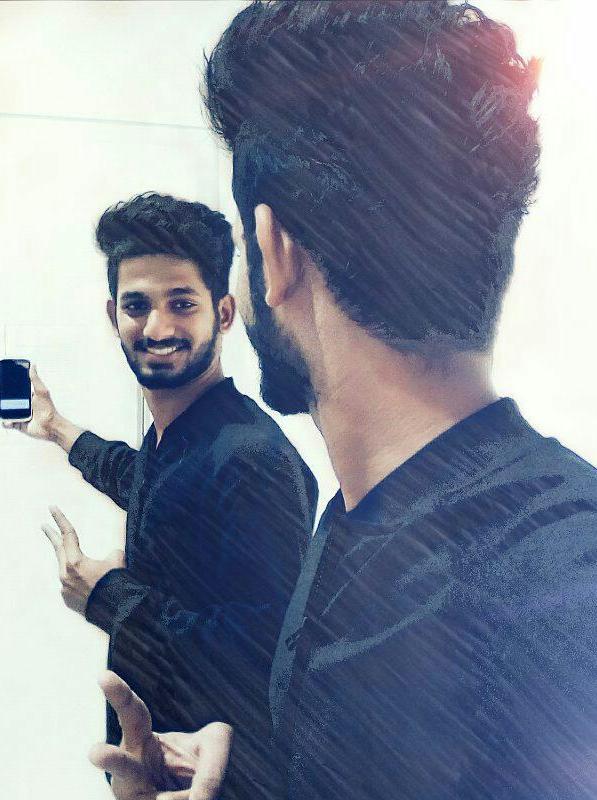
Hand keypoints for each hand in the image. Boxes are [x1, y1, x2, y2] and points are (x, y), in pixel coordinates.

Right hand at [2, 365, 83, 452]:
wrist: (50, 427)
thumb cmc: (48, 409)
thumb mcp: (41, 391)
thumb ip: (35, 379)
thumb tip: (33, 365)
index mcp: (28, 397)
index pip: (15, 391)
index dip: (8, 388)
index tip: (1, 384)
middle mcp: (23, 406)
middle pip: (8, 401)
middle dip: (2, 400)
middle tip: (1, 399)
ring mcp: (20, 415)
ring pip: (6, 412)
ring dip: (3, 411)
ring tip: (2, 409)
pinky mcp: (18, 425)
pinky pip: (7, 422)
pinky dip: (6, 422)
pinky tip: (8, 421)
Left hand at [42, 506, 124, 614]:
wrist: (117, 611)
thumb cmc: (117, 584)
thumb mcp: (117, 560)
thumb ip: (111, 552)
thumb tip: (111, 553)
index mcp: (75, 562)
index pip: (68, 535)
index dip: (61, 519)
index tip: (52, 508)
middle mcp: (65, 575)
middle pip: (58, 549)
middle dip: (52, 536)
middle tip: (44, 525)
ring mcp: (65, 588)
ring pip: (64, 568)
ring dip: (68, 558)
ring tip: (73, 554)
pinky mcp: (68, 600)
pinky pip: (70, 583)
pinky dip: (77, 578)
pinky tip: (87, 581)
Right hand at [89, 672, 232, 799]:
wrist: (197, 796)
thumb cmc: (197, 767)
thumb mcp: (214, 746)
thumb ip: (214, 759)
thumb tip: (202, 798)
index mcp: (142, 740)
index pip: (131, 713)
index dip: (119, 695)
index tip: (103, 676)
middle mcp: (132, 770)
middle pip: (120, 763)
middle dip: (110, 759)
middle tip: (95, 754)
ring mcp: (134, 796)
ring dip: (168, 798)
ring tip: (177, 799)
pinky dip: (192, 799)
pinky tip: (193, 795)